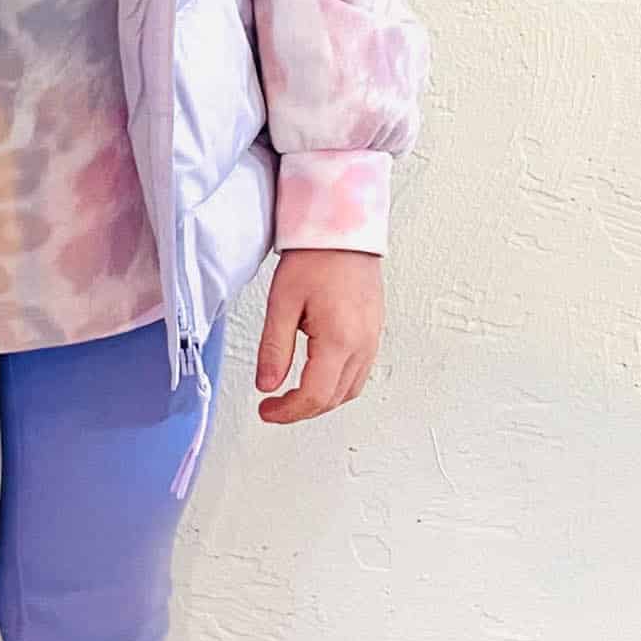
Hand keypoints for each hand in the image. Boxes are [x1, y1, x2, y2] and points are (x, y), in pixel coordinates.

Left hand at [255, 249, 383, 422]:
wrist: (344, 229)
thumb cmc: (316, 256)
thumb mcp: (282, 302)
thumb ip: (274, 349)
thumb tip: (267, 384)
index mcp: (339, 339)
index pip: (314, 396)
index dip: (287, 412)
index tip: (267, 411)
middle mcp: (362, 344)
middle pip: (334, 399)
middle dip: (302, 410)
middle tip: (275, 407)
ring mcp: (372, 338)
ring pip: (350, 390)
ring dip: (321, 400)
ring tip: (293, 396)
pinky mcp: (374, 331)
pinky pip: (360, 372)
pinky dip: (338, 385)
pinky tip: (319, 377)